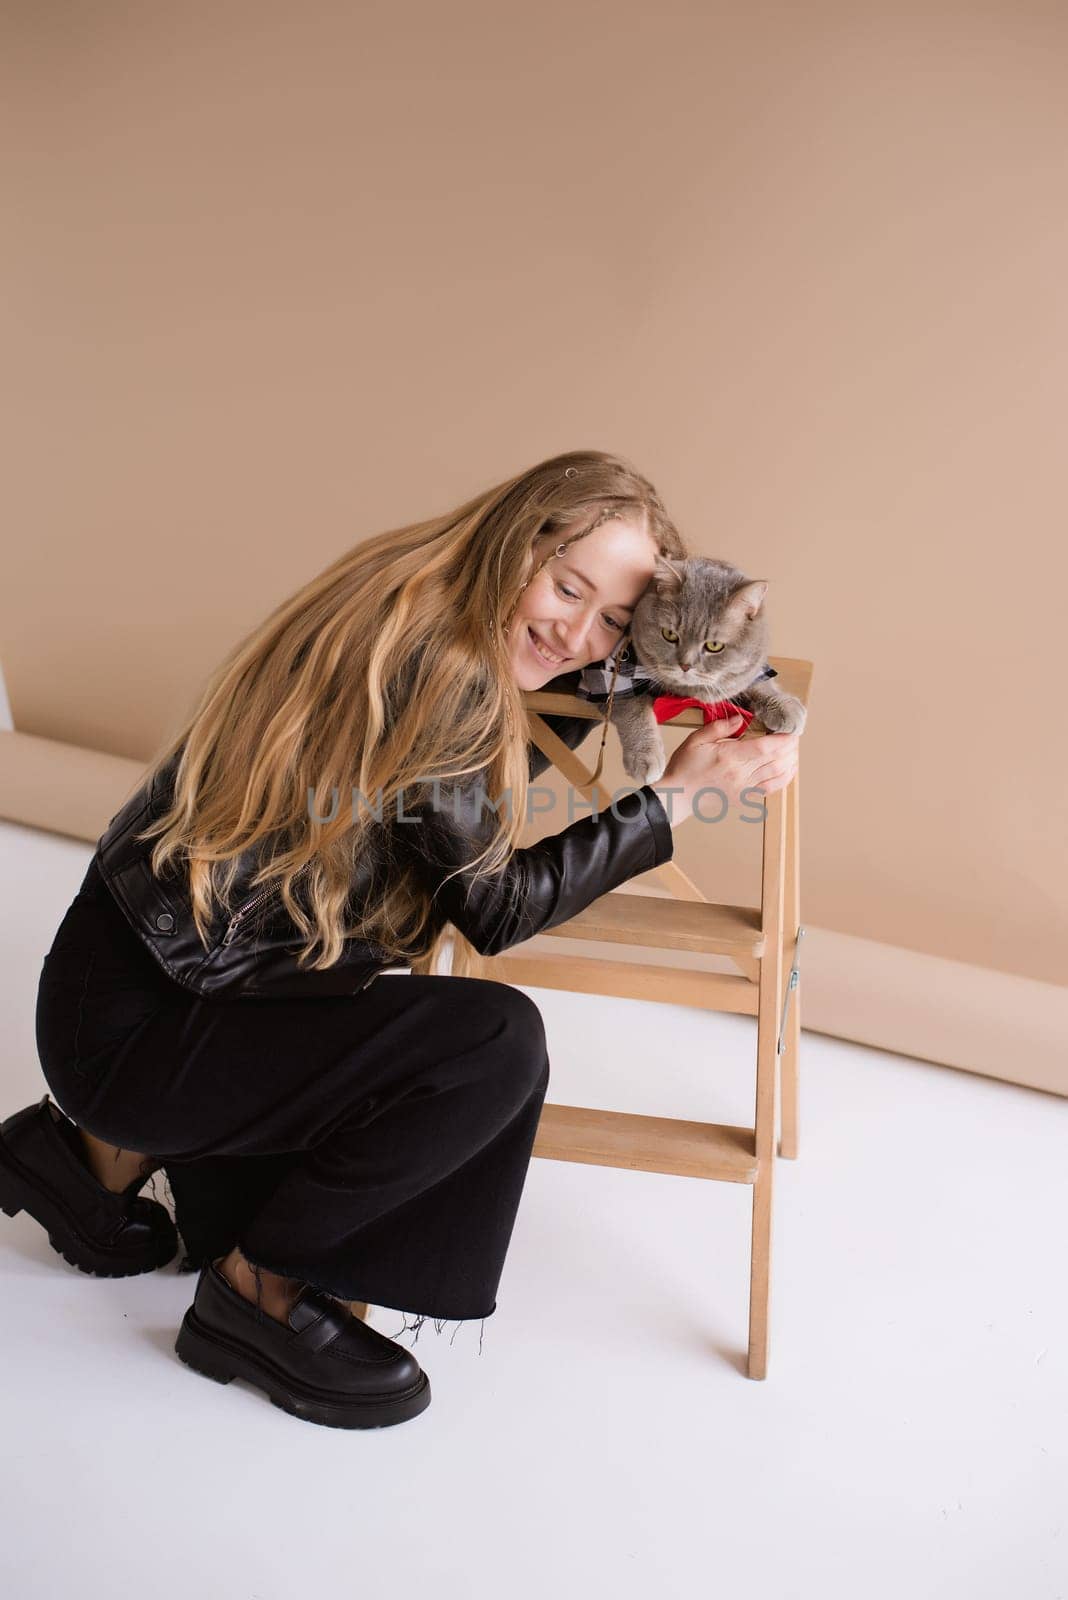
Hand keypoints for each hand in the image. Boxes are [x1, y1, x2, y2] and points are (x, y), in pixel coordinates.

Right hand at [649, 714, 798, 828]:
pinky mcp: (744, 798)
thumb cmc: (684, 768)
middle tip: (795, 736)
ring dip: (790, 762)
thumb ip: (719, 727)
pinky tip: (789, 770)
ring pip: (777, 774)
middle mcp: (740, 774)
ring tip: (795, 751)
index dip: (783, 739)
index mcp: (729, 757)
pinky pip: (770, 789)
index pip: (765, 747)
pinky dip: (784, 779)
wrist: (677, 796)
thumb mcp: (696, 740)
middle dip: (790, 747)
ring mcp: (743, 788)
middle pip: (776, 760)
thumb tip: (740, 719)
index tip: (791, 730)